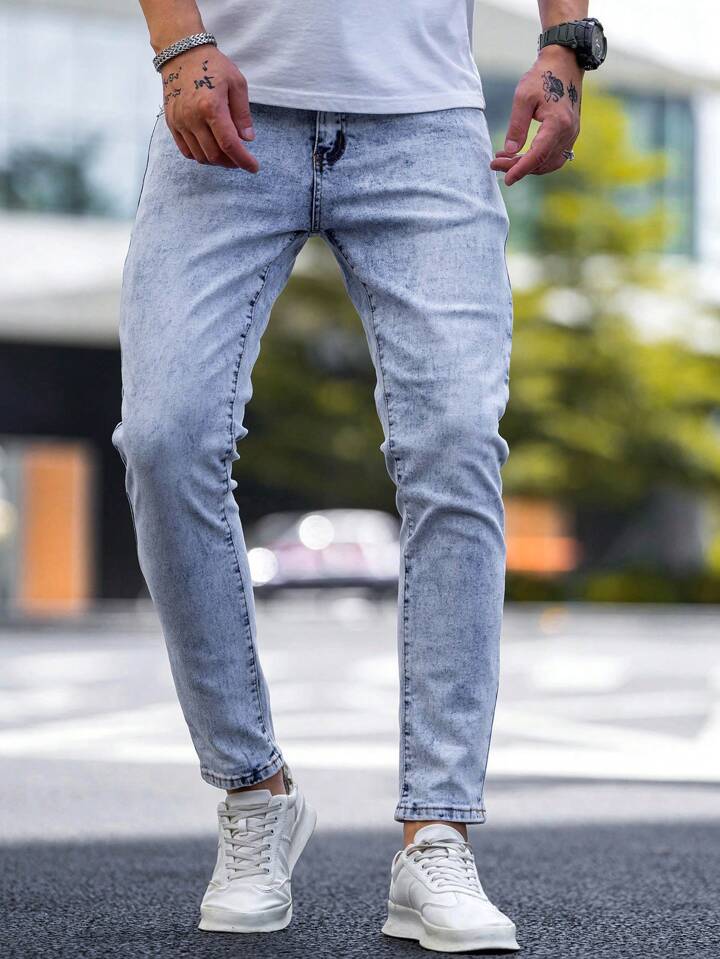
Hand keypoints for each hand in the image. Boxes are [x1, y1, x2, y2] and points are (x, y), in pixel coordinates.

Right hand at [160, 46, 258, 171]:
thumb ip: (242, 114)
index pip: (229, 144)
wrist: (181, 53)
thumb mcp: (237, 83)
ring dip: (216, 161)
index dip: (243, 160)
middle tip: (241, 159)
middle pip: (214, 155)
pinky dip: (200, 155)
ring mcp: (180, 122)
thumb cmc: (212, 65)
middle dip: (231, 162)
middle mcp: (193, 118)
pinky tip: (210, 148)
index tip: (253, 167)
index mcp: (211, 107)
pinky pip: (186, 151)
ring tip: (227, 154)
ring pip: (200, 157)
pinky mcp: (171, 123)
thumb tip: (248, 139)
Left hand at [490, 46, 581, 185]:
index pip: (538, 155)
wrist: (564, 64)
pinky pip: (554, 157)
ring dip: (528, 166)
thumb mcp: (523, 98)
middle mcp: (569, 132)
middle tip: (496, 163)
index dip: (520, 169)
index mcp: (558, 123)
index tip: (506, 179)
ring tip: (505, 160)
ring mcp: (572, 135)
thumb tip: (508, 151)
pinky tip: (521, 156)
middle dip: (519, 167)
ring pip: (549, 163)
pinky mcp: (570, 134)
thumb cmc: (542, 77)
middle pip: (542, 162)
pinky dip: (538, 161)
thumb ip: (517, 126)